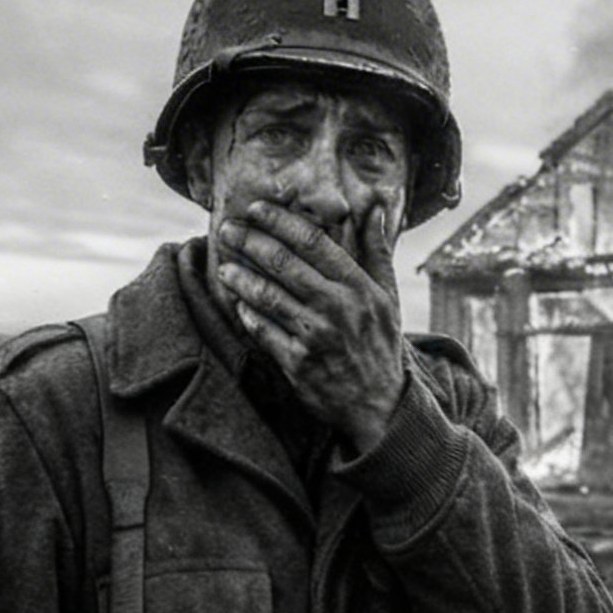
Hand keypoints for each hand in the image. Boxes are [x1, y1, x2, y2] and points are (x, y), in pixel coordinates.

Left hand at [216, 200, 405, 452]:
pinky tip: (237, 303)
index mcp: (359, 286)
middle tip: (227, 229)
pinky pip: (264, 331)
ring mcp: (316, 335)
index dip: (281, 222)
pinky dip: (247, 314)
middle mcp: (337, 307)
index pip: (314, 242)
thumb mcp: (388, 295)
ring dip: (241, 278)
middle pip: (284, 264)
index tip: (257, 209)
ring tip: (224, 267)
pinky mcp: (298, 362)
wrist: (379, 403)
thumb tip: (374, 210)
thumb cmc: (380, 343)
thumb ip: (377, 251)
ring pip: (268, 296)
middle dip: (250, 242)